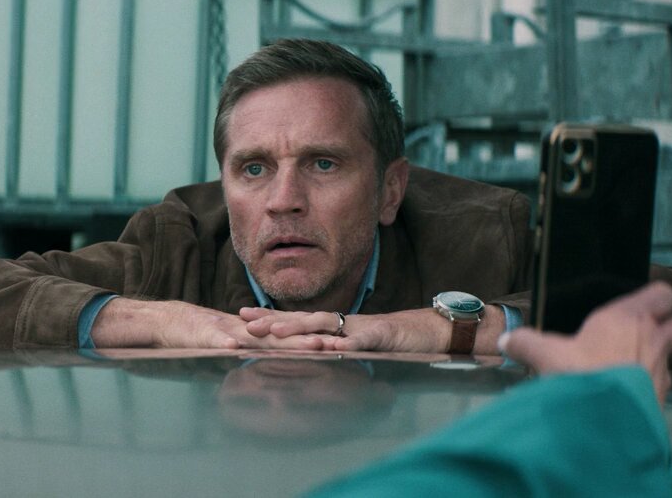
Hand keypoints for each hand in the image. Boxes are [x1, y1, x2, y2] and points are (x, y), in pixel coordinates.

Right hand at [92, 298, 336, 349]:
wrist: (166, 322)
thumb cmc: (196, 335)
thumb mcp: (227, 344)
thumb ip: (246, 349)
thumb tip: (266, 361)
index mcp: (250, 333)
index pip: (284, 336)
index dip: (309, 339)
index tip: (337, 344)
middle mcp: (243, 330)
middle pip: (281, 335)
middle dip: (309, 339)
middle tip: (336, 344)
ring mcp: (226, 332)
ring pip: (260, 337)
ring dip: (286, 341)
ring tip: (311, 346)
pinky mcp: (206, 335)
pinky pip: (221, 341)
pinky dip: (232, 344)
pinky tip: (244, 348)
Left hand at [241, 306, 506, 353]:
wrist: (429, 332)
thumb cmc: (392, 340)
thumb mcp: (356, 346)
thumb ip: (334, 347)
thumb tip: (310, 354)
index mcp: (335, 326)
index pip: (297, 320)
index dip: (270, 317)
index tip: (242, 317)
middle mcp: (343, 323)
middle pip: (302, 320)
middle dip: (272, 320)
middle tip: (244, 323)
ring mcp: (360, 328)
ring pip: (324, 326)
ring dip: (297, 327)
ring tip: (273, 330)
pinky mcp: (380, 336)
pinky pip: (360, 341)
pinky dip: (345, 344)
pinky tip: (329, 348)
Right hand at [500, 282, 671, 405]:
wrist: (603, 422)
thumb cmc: (580, 374)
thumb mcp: (544, 354)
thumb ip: (526, 343)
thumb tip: (507, 340)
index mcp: (628, 319)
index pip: (662, 294)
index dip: (654, 299)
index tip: (638, 307)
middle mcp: (652, 341)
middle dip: (666, 330)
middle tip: (639, 337)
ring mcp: (660, 372)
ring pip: (669, 359)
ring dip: (653, 361)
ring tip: (624, 369)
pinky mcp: (660, 400)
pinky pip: (659, 387)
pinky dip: (645, 388)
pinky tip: (622, 395)